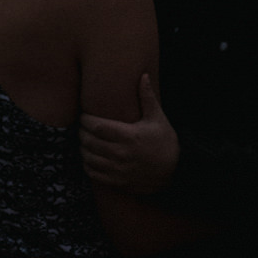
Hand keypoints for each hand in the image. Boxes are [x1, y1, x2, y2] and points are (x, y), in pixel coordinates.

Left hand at [80, 74, 179, 195]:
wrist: (176, 170)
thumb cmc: (166, 142)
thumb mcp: (158, 118)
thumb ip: (147, 97)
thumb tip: (143, 75)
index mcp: (129, 136)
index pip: (97, 126)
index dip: (85, 120)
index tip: (84, 116)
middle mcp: (121, 154)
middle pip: (89, 141)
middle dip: (82, 132)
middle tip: (82, 127)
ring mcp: (118, 170)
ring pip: (88, 158)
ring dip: (83, 148)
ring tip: (85, 141)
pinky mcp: (117, 182)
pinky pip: (93, 174)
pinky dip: (87, 164)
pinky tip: (90, 157)